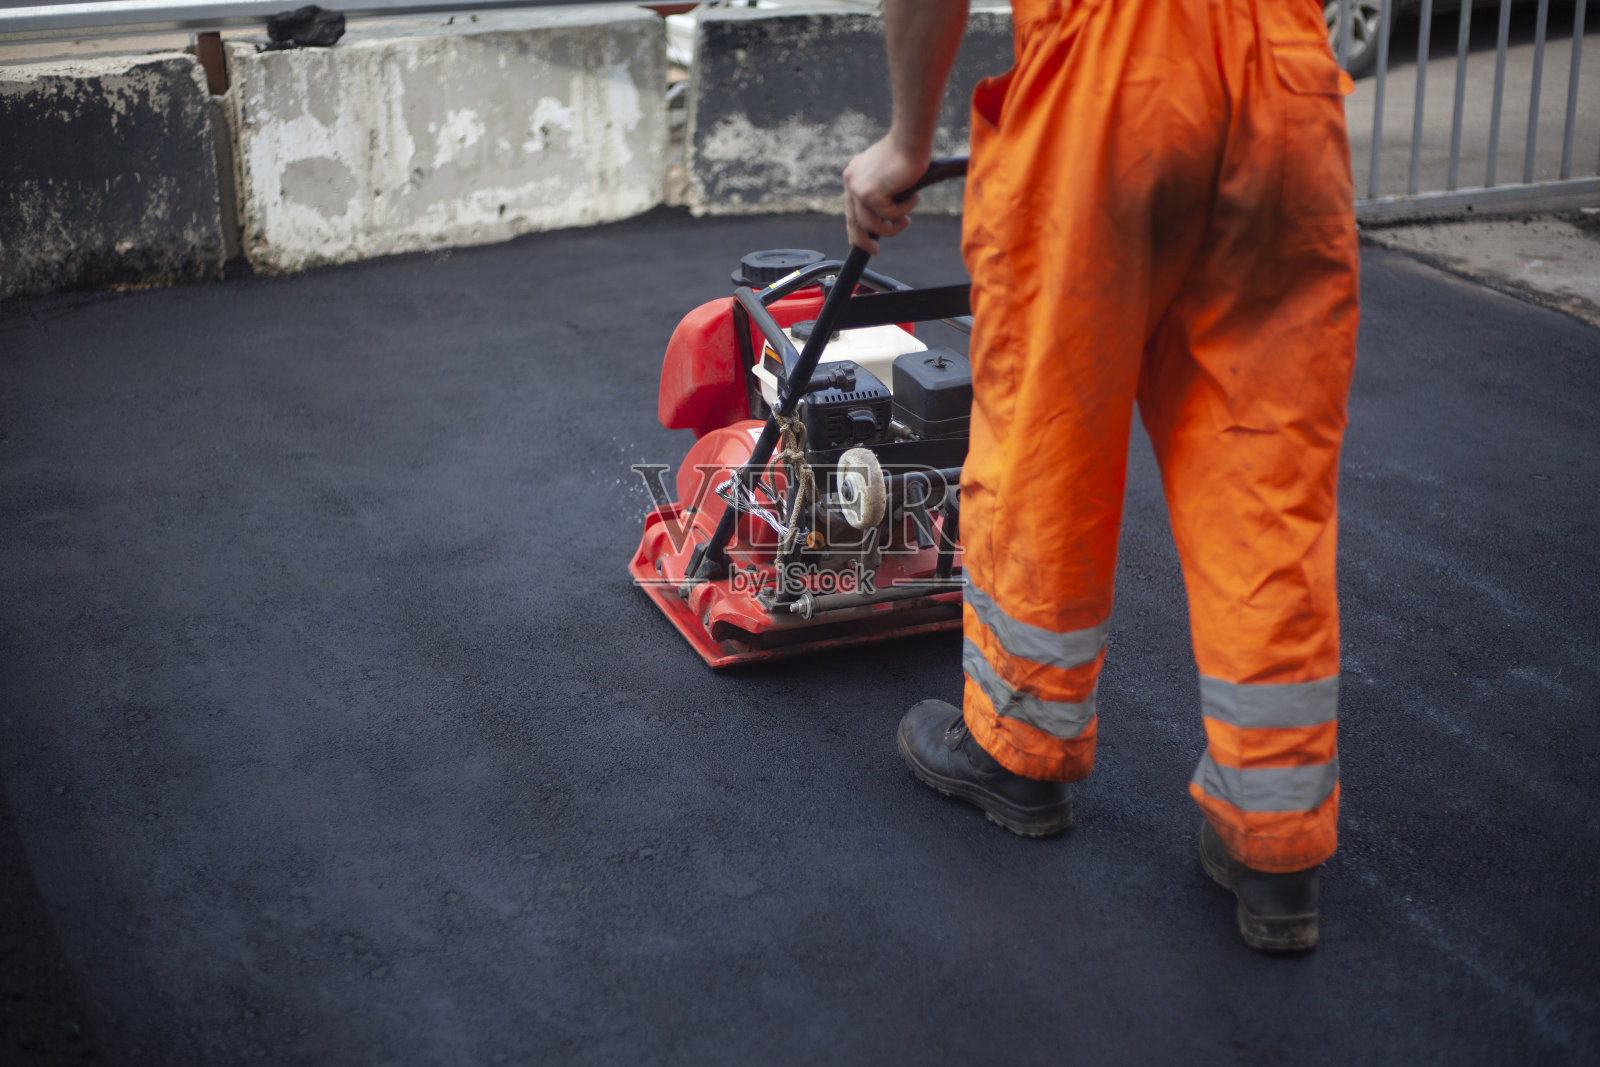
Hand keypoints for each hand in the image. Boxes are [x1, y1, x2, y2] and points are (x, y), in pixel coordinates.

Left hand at [843, 136, 928, 254]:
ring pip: (872, 224)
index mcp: (853, 176)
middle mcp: (851, 181)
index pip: (850, 210)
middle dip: (864, 240)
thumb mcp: (887, 175)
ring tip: (906, 220)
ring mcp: (857, 187)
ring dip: (892, 226)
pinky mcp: (870, 193)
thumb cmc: (906, 152)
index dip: (856, 229)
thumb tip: (885, 219)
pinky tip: (913, 197)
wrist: (910, 138)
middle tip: (875, 250)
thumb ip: (882, 193)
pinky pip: (888, 215)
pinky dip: (904, 210)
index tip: (863, 241)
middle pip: (853, 222)